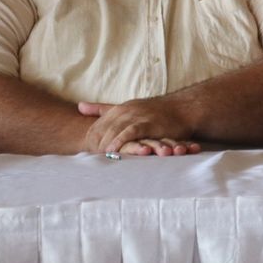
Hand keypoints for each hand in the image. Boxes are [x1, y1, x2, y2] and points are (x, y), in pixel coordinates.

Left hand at [79, 98, 199, 155]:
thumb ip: (102, 109)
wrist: (183, 109)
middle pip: (105, 127)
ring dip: (105, 143)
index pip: (99, 123)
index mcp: (121, 108)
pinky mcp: (149, 123)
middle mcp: (127, 111)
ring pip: (115, 130)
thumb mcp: (127, 107)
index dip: (91, 136)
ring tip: (96, 155)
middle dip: (95, 141)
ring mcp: (138, 116)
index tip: (85, 149)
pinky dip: (121, 141)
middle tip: (87, 156)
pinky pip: (131, 132)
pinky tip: (113, 150)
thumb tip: (79, 106)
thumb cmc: (156, 112)